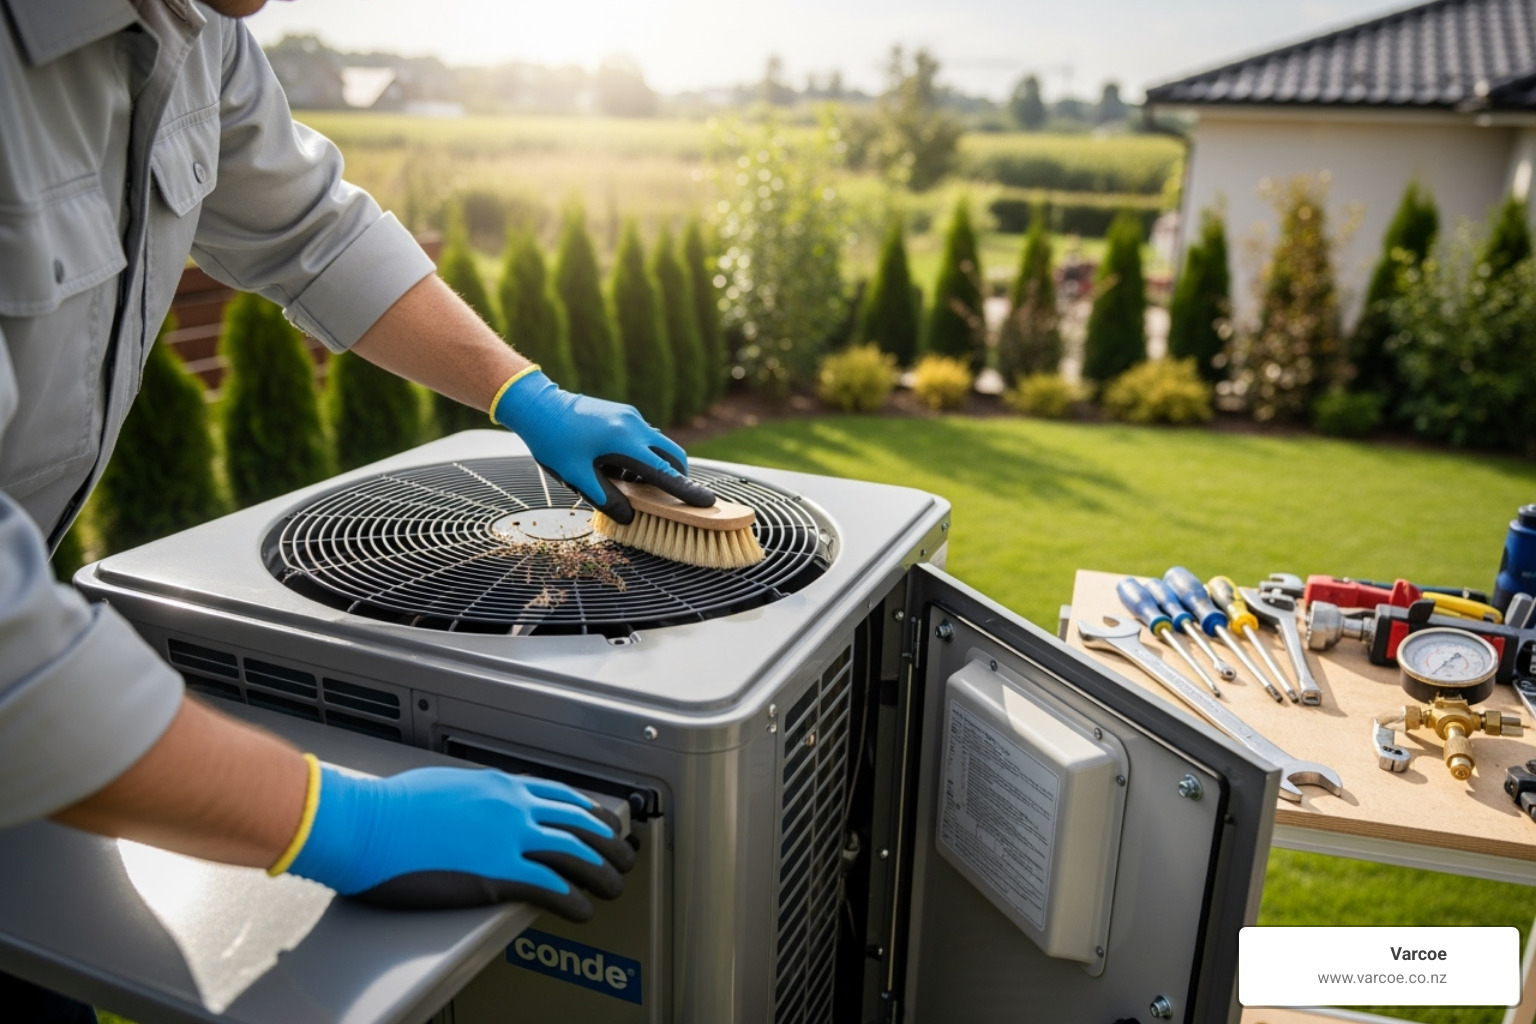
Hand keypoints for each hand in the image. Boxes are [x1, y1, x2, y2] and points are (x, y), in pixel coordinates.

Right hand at [281, 760, 635, 919]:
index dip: (589, 812)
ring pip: (576, 853)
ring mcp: (507, 839)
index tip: (604, 822)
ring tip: (615, 885)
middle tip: (624, 854)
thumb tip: (478, 808)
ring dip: (602, 871)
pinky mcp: (496, 874)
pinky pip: (551, 888)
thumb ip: (471, 798)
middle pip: (579, 822)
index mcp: (498, 786)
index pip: (561, 796)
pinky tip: (582, 910)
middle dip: (609, 841)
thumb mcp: (442, 788)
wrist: (365, 825)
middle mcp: (512, 807)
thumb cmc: (389, 809)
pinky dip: (574, 901)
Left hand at [491, 368, 714, 523]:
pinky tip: (615, 465)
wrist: (538, 404)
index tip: (707, 503)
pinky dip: (641, 455)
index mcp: (624, 442)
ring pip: (658, 446)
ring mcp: (631, 416)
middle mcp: (634, 425)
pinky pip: (644, 437)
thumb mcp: (576, 476)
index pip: (664, 472)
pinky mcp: (624, 413)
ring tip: (622, 481)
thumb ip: (606, 497)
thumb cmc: (553, 442)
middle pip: (672, 455)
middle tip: (668, 498)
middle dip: (677, 477)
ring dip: (653, 467)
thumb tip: (630, 517)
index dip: (686, 491)